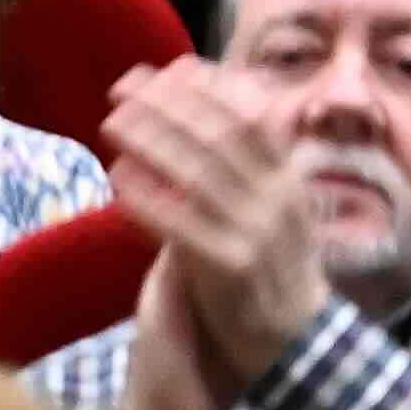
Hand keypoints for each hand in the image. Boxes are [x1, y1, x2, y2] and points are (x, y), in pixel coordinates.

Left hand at [95, 54, 337, 399]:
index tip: (166, 68)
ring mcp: (256, 234)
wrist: (298, 341)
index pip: (249, 117)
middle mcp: (277, 200)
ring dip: (152, 140)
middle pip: (219, 136)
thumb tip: (209, 114)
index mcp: (288, 180)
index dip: (206, 89)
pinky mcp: (230, 269)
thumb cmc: (273, 269)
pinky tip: (119, 178)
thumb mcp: (274, 209)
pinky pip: (181, 225)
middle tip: (123, 87)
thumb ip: (247, 168)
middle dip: (168, 105)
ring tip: (112, 121)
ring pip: (198, 174)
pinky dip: (149, 197)